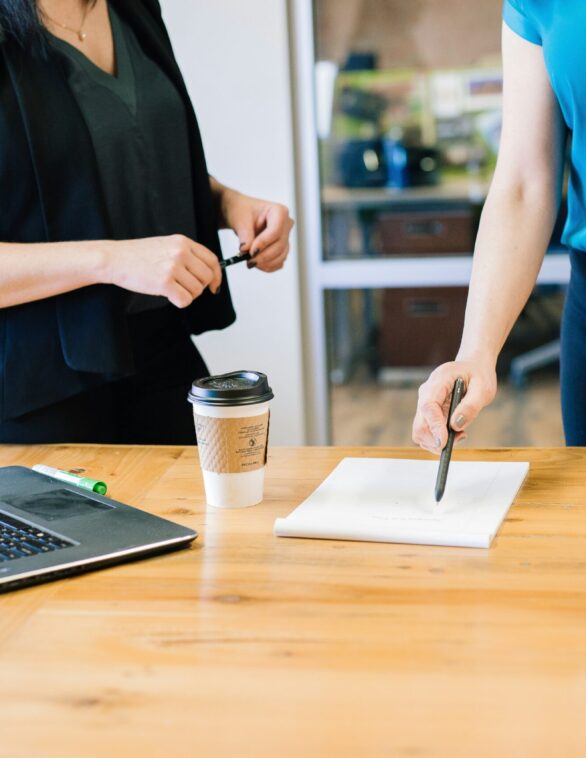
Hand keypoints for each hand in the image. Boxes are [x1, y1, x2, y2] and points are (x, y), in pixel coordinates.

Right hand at [106, 235, 221, 308]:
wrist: (115, 259)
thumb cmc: (138, 255)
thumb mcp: (166, 245)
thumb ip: (186, 255)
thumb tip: (208, 274)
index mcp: (183, 242)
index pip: (212, 260)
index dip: (216, 275)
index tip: (214, 285)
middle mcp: (180, 252)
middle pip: (206, 277)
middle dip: (198, 287)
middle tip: (184, 288)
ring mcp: (173, 267)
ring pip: (196, 290)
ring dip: (187, 295)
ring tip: (171, 289)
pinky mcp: (165, 282)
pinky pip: (185, 300)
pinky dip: (179, 302)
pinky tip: (168, 295)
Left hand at [220, 189, 293, 271]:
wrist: (241, 216)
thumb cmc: (242, 211)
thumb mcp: (240, 219)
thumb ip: (244, 234)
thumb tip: (246, 250)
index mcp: (279, 211)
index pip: (276, 230)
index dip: (264, 243)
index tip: (251, 252)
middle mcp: (286, 224)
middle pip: (279, 245)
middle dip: (263, 256)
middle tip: (248, 261)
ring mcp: (286, 238)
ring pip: (281, 256)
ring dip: (265, 263)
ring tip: (250, 262)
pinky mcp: (282, 249)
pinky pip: (279, 262)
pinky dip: (268, 266)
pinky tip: (257, 264)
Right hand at [412, 359, 496, 453]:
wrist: (472, 368)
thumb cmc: (478, 375)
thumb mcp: (483, 388)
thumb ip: (471, 406)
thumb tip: (455, 425)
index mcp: (438, 381)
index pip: (428, 406)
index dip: (434, 426)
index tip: (444, 442)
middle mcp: (426, 393)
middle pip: (419, 424)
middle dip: (435, 439)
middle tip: (460, 438)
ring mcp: (424, 403)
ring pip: (420, 432)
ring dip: (438, 441)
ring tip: (461, 433)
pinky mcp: (428, 413)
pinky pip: (427, 432)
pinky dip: (439, 439)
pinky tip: (456, 431)